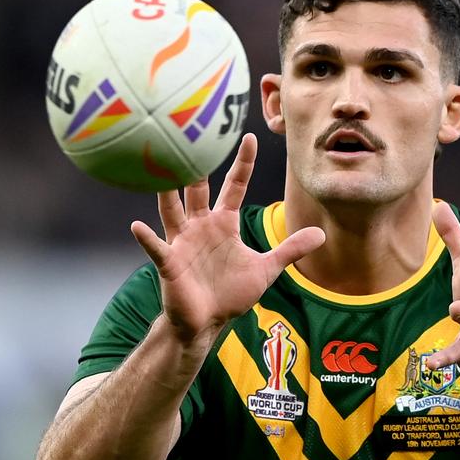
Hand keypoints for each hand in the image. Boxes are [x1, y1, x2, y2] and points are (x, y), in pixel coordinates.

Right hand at [131, 134, 325, 344]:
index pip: (234, 185)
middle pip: (198, 189)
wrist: (207, 323)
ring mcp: (183, 242)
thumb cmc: (231, 294)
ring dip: (167, 192)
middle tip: (192, 136)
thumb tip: (321, 234)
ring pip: (172, 210)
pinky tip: (138, 227)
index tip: (249, 137)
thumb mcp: (266, 269)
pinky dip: (147, 238)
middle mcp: (200, 226)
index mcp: (224, 223)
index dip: (242, 163)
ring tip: (158, 169)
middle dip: (197, 165)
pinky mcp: (170, 263)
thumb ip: (290, 250)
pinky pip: (157, 247)